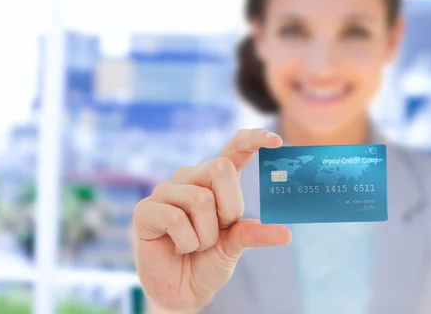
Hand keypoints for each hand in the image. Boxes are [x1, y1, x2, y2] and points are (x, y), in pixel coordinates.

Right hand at [132, 129, 291, 311]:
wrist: (182, 290)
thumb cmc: (208, 262)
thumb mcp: (235, 246)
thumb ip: (253, 233)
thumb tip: (285, 234)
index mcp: (214, 181)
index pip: (234, 149)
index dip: (253, 139)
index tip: (276, 140)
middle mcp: (189, 178)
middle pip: (220, 168)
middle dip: (228, 209)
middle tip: (217, 231)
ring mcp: (165, 191)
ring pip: (200, 198)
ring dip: (205, 235)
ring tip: (193, 244)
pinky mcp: (145, 209)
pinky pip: (175, 217)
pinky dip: (186, 242)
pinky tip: (177, 247)